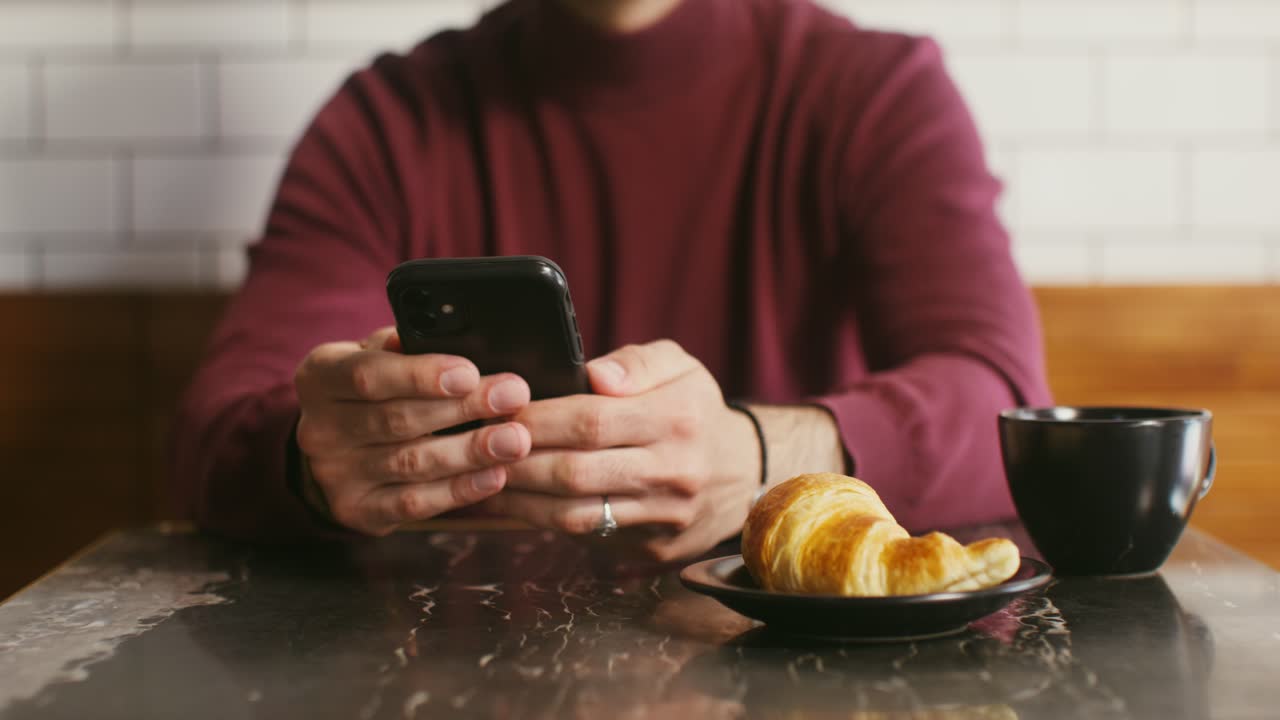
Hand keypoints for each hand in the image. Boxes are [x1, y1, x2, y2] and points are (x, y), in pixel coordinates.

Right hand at [293, 327, 532, 534]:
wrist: (340, 449)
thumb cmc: (374, 389)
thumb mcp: (377, 355)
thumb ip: (406, 346)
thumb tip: (457, 342)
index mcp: (321, 377)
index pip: (368, 375)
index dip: (421, 375)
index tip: (469, 373)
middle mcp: (320, 429)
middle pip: (398, 420)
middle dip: (464, 408)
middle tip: (513, 397)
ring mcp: (336, 475)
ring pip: (412, 463)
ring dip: (471, 452)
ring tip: (515, 439)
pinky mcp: (360, 511)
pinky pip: (415, 504)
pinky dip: (459, 490)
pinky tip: (495, 475)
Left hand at [479, 340, 760, 562]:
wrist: (743, 473)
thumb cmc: (695, 411)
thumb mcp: (680, 366)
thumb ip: (636, 362)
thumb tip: (594, 372)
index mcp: (677, 417)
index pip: (590, 420)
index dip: (536, 419)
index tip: (498, 412)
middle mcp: (673, 471)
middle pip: (575, 472)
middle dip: (517, 461)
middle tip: (478, 448)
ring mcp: (665, 517)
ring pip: (577, 515)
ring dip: (522, 500)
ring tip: (488, 479)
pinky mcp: (655, 549)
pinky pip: (590, 537)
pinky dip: (547, 522)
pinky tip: (520, 504)